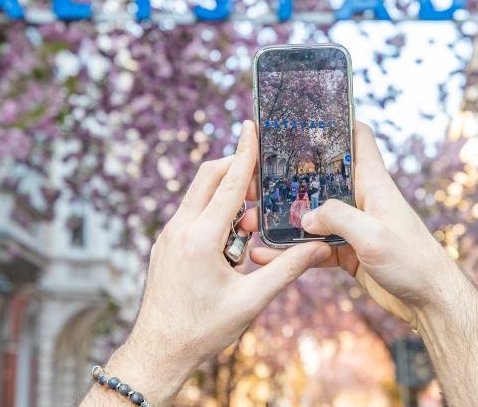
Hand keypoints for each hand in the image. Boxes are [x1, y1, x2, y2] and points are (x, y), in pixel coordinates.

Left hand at [86, 121, 329, 406]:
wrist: (158, 351)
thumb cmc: (202, 330)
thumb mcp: (251, 301)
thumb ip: (286, 269)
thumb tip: (318, 248)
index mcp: (200, 238)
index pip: (227, 183)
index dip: (244, 153)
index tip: (251, 126)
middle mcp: (178, 229)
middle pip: (208, 178)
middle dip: (236, 171)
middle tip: (262, 183)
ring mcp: (167, 235)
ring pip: (199, 196)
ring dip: (226, 199)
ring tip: (249, 230)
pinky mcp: (165, 245)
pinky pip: (191, 214)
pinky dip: (213, 215)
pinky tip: (231, 244)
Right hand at [251, 121, 466, 330]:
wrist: (430, 301)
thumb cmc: (413, 261)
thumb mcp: (373, 235)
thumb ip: (338, 218)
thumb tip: (305, 217)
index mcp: (373, 183)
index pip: (359, 138)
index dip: (338, 121)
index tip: (307, 116)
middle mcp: (362, 199)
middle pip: (323, 176)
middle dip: (293, 175)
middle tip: (259, 176)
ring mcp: (354, 226)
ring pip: (313, 214)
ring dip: (286, 217)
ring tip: (254, 220)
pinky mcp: (348, 252)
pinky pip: (314, 246)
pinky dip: (293, 250)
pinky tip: (269, 255)